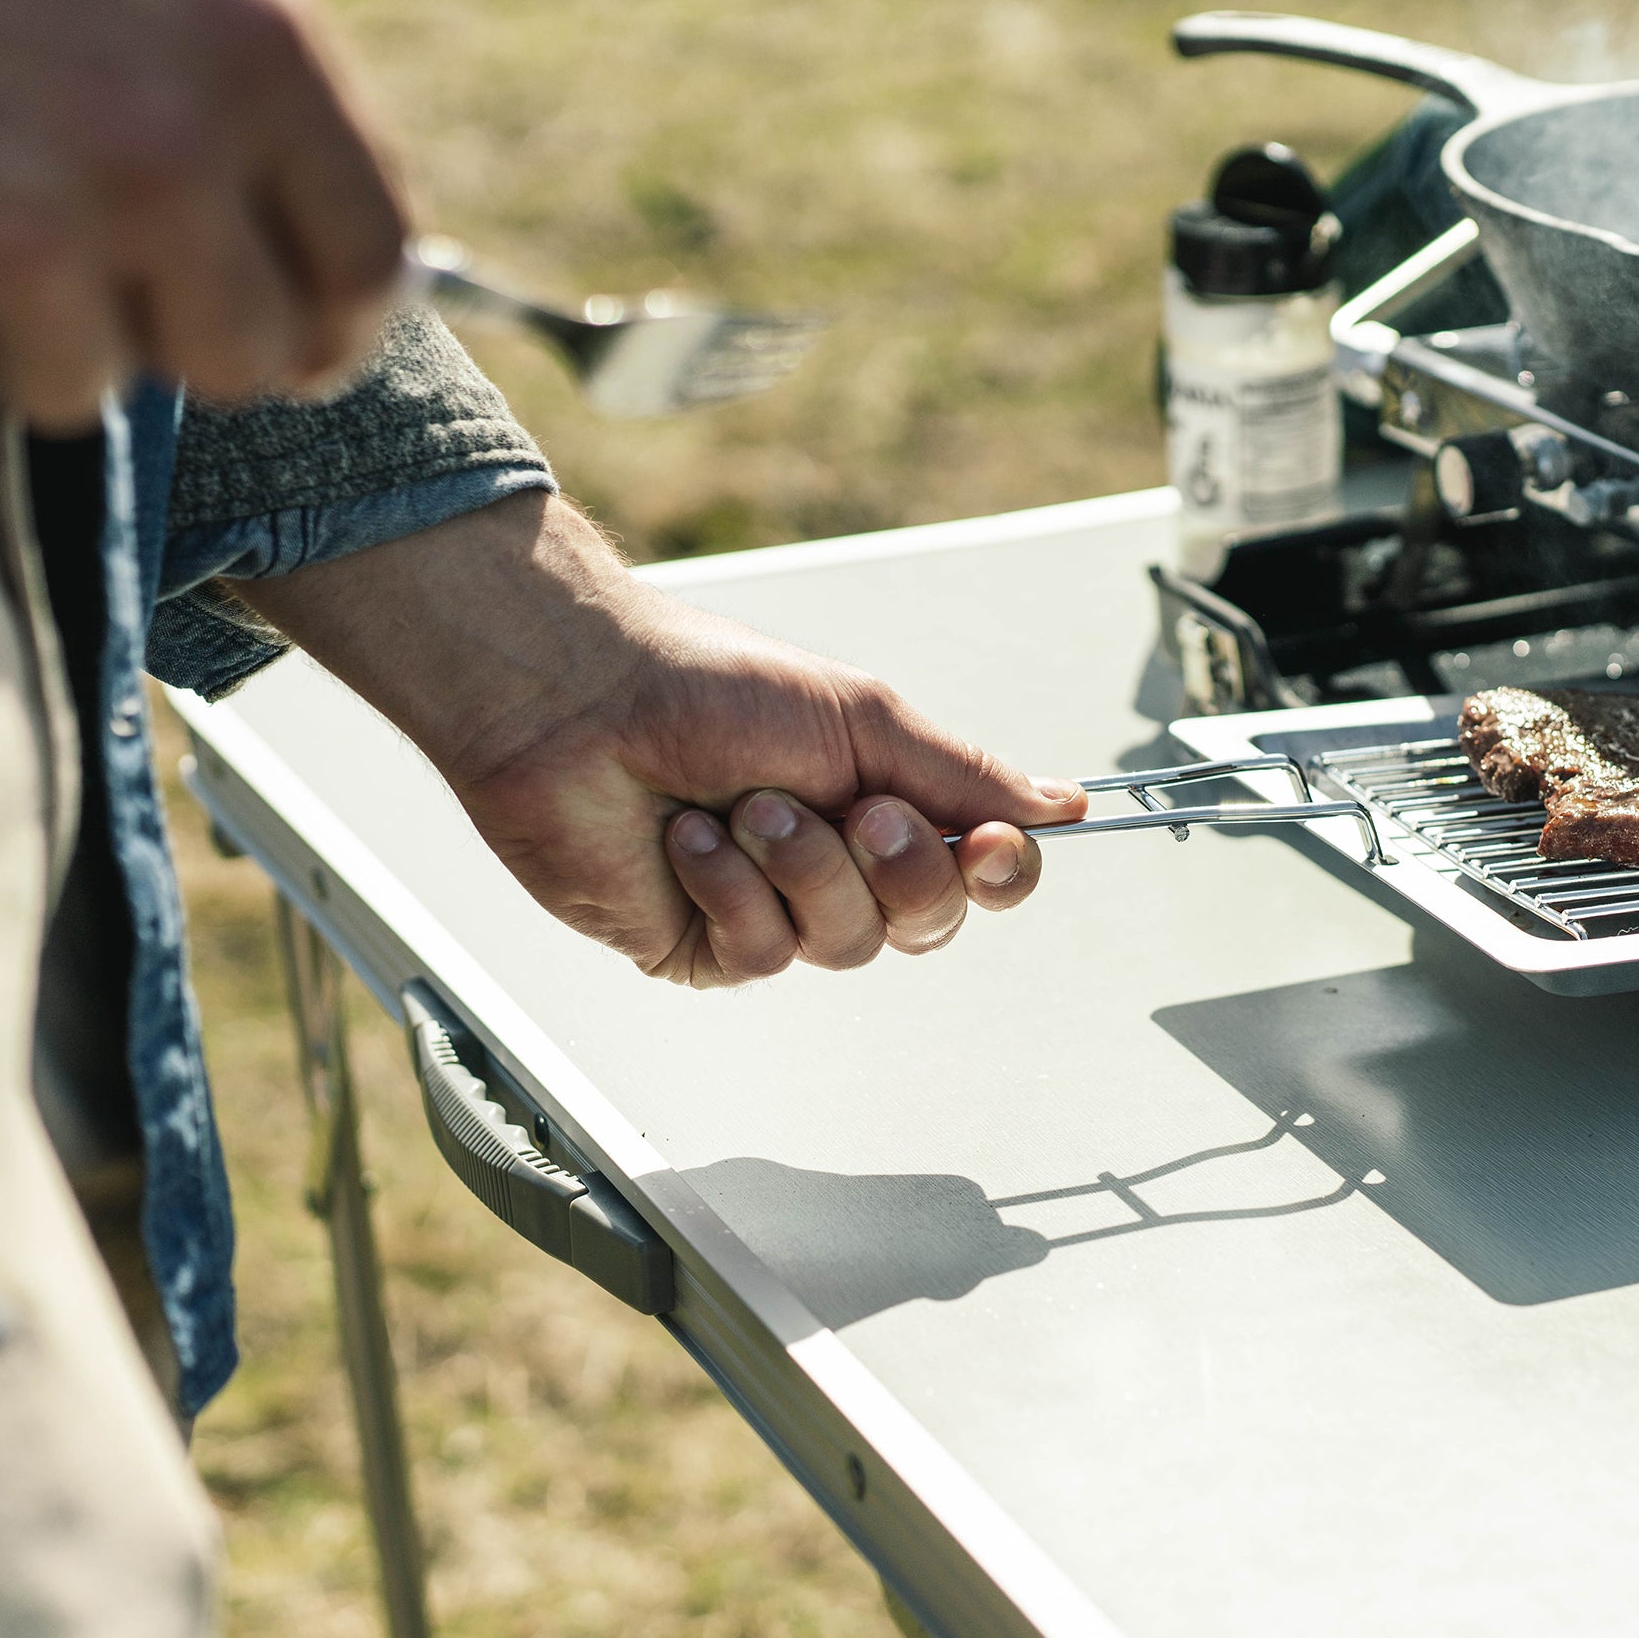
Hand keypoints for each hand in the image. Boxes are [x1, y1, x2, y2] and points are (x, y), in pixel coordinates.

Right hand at [0, 0, 404, 426]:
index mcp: (249, 50)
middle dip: (173, 333)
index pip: (366, 262)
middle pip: (242, 357)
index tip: (298, 342)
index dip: (332, 322)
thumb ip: (233, 74)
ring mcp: (21, 230)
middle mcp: (159, 151)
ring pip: (82, 385)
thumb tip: (303, 229)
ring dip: (16, 324)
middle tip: (88, 270)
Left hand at [230, 494, 1087, 985]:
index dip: (997, 871)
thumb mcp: (861, 716)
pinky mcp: (706, 946)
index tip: (991, 846)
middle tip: (854, 809)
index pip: (978, 873)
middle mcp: (837, 865)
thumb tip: (1060, 807)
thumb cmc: (706, 685)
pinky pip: (762, 953)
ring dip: (800, 867)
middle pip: (928, 923)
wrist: (578, 702)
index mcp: (883, 802)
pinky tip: (683, 840)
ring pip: (846, 944)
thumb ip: (962, 772)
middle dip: (895, 868)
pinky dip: (728, 888)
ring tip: (741, 806)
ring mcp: (772, 912)